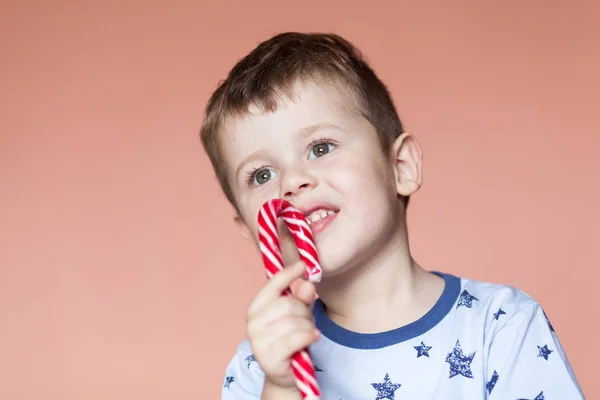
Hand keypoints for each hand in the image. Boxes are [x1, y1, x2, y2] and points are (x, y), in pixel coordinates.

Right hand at [246, 260, 319, 389]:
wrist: (288, 372)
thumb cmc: (290, 338)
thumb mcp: (298, 313)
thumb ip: (301, 297)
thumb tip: (307, 283)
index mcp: (256, 308)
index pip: (271, 286)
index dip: (287, 274)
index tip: (302, 265)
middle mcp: (253, 323)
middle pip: (288, 304)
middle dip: (304, 310)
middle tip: (307, 321)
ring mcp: (258, 341)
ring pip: (294, 321)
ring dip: (308, 326)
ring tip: (307, 333)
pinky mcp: (269, 357)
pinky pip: (296, 337)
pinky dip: (309, 335)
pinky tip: (313, 337)